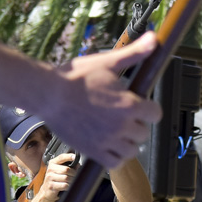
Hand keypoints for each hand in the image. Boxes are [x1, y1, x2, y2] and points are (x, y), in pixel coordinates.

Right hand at [37, 153, 77, 201]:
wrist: (46, 191)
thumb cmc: (55, 179)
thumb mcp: (60, 171)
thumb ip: (70, 166)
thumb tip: (78, 164)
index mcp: (53, 163)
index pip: (61, 157)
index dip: (69, 156)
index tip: (75, 156)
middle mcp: (50, 169)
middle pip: (66, 169)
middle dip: (74, 173)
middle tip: (75, 176)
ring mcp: (50, 177)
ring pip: (66, 178)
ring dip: (71, 180)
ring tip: (71, 181)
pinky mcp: (51, 186)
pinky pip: (64, 185)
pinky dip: (69, 186)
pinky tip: (68, 186)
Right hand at [43, 34, 160, 168]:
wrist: (46, 93)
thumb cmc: (75, 76)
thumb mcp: (107, 62)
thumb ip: (134, 54)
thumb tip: (154, 38)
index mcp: (129, 105)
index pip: (155, 114)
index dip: (148, 108)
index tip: (137, 104)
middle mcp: (122, 126)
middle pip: (143, 132)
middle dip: (136, 124)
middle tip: (120, 115)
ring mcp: (107, 141)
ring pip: (132, 150)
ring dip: (127, 142)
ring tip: (115, 130)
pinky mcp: (92, 151)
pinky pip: (115, 162)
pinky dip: (115, 157)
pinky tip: (107, 144)